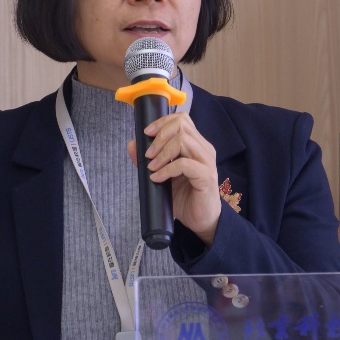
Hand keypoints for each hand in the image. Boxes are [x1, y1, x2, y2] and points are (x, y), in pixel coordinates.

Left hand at [128, 111, 220, 244]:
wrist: (200, 219)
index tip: (147, 133)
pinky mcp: (206, 176)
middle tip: (148, 154)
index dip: (162, 122)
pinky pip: (184, 164)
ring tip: (152, 167)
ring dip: (162, 153)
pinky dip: (166, 169)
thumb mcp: (162, 175)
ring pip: (183, 140)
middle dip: (160, 136)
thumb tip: (132, 144)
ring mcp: (206, 162)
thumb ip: (149, 159)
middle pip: (182, 125)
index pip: (181, 119)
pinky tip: (157, 178)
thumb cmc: (185, 196)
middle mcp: (203, 149)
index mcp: (195, 145)